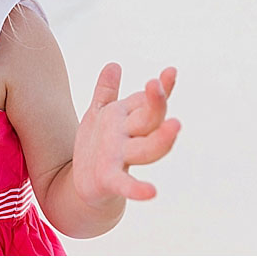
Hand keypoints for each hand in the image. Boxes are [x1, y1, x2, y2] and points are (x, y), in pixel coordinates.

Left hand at [72, 63, 179, 207]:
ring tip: (175, 125)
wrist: (82, 183)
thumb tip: (114, 64)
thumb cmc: (96, 146)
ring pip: (146, 148)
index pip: (150, 102)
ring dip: (161, 139)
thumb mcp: (98, 115)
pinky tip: (152, 192)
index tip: (171, 71)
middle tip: (156, 84)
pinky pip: (125, 183)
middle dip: (156, 104)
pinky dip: (138, 189)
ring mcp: (122, 158)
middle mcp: (130, 138)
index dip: (162, 88)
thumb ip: (106, 91)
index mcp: (127, 120)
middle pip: (150, 120)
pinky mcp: (110, 179)